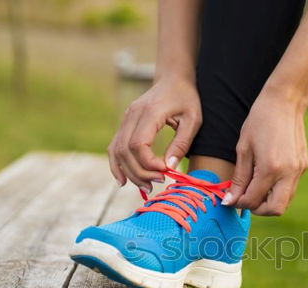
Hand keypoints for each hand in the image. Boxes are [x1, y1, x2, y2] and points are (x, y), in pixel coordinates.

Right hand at [108, 76, 201, 191]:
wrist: (172, 79)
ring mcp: (125, 119)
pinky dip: (117, 165)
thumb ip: (181, 143)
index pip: (139, 144)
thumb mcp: (193, 120)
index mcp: (149, 112)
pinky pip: (114, 147)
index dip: (149, 163)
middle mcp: (132, 115)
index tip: (165, 172)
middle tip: (158, 183)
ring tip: (145, 188)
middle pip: (125, 151)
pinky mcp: (124, 124)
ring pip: (116, 151)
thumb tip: (169, 167)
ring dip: (129, 172)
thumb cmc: (186, 99)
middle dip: (140, 172)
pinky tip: (123, 180)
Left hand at [224, 91, 307, 215]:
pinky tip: (267, 177)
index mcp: (270, 168)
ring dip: (269, 201)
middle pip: (275, 209)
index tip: (232, 198)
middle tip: (246, 198)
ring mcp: (299, 171)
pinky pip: (290, 188)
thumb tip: (229, 201)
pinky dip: (278, 191)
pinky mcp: (303, 166)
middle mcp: (288, 173)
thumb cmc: (259, 121)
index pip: (254, 200)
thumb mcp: (243, 149)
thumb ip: (239, 179)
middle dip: (259, 209)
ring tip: (256, 187)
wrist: (285, 101)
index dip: (240, 202)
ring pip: (285, 202)